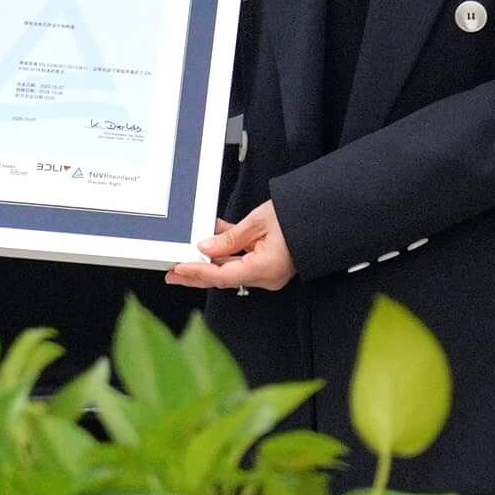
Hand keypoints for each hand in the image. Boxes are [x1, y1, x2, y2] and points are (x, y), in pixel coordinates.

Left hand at [166, 201, 293, 290]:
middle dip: (197, 275)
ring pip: (231, 271)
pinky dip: (227, 255)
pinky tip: (212, 243)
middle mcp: (267, 277)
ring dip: (210, 263)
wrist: (320, 217)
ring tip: (186, 258)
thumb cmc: (297, 217)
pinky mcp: (269, 267)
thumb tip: (207, 247)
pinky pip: (242, 263)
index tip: (180, 268)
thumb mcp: (258, 222)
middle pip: (224, 278)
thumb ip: (229, 238)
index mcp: (265, 268)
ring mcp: (269, 274)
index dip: (199, 272)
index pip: (223, 276)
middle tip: (174, 273)